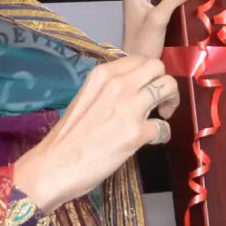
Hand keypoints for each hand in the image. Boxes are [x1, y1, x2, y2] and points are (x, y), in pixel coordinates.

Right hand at [11, 54, 178, 213]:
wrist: (55, 165)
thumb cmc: (67, 136)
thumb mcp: (85, 98)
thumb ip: (108, 90)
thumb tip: (131, 90)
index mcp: (103, 74)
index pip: (140, 59)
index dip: (148, 74)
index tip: (145, 88)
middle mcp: (119, 84)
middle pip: (158, 68)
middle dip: (163, 83)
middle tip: (158, 102)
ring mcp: (130, 107)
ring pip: (168, 88)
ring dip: (170, 103)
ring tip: (159, 117)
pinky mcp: (138, 133)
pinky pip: (165, 127)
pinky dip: (162, 134)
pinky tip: (150, 140)